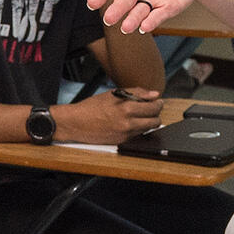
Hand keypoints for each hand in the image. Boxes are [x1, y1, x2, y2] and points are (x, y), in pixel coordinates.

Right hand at [50, 89, 166, 145]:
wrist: (76, 123)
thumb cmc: (92, 107)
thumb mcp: (113, 94)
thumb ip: (136, 93)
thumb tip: (154, 94)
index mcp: (126, 108)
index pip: (153, 107)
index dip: (157, 103)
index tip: (156, 101)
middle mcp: (128, 123)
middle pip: (155, 120)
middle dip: (156, 114)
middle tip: (151, 108)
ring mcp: (125, 134)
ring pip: (149, 129)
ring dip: (148, 122)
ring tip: (140, 116)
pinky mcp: (122, 141)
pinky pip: (138, 135)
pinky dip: (138, 129)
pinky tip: (130, 123)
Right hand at [86, 0, 203, 32]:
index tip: (91, 3)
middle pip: (123, 2)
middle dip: (116, 10)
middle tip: (109, 19)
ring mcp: (151, 0)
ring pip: (138, 12)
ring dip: (131, 20)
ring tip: (126, 27)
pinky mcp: (166, 8)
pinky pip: (157, 17)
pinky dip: (151, 22)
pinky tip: (145, 26)